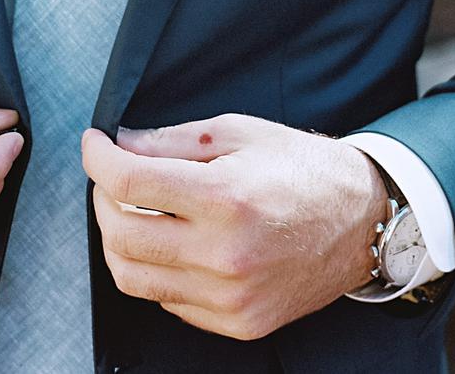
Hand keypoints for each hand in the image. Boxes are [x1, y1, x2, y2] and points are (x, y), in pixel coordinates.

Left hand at [81, 112, 385, 340]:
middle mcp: (224, 255)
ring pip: (135, 278)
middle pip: (121, 235)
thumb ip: (173, 140)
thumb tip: (122, 144)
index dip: (98, 157)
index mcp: (225, 198)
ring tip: (132, 209)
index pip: (129, 181)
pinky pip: (168, 301)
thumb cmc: (301, 168)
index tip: (94, 143)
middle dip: (102, 199)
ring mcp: (230, 297)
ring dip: (119, 239)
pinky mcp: (238, 323)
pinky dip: (155, 268)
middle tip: (111, 176)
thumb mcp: (239, 131)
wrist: (361, 222)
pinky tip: (171, 240)